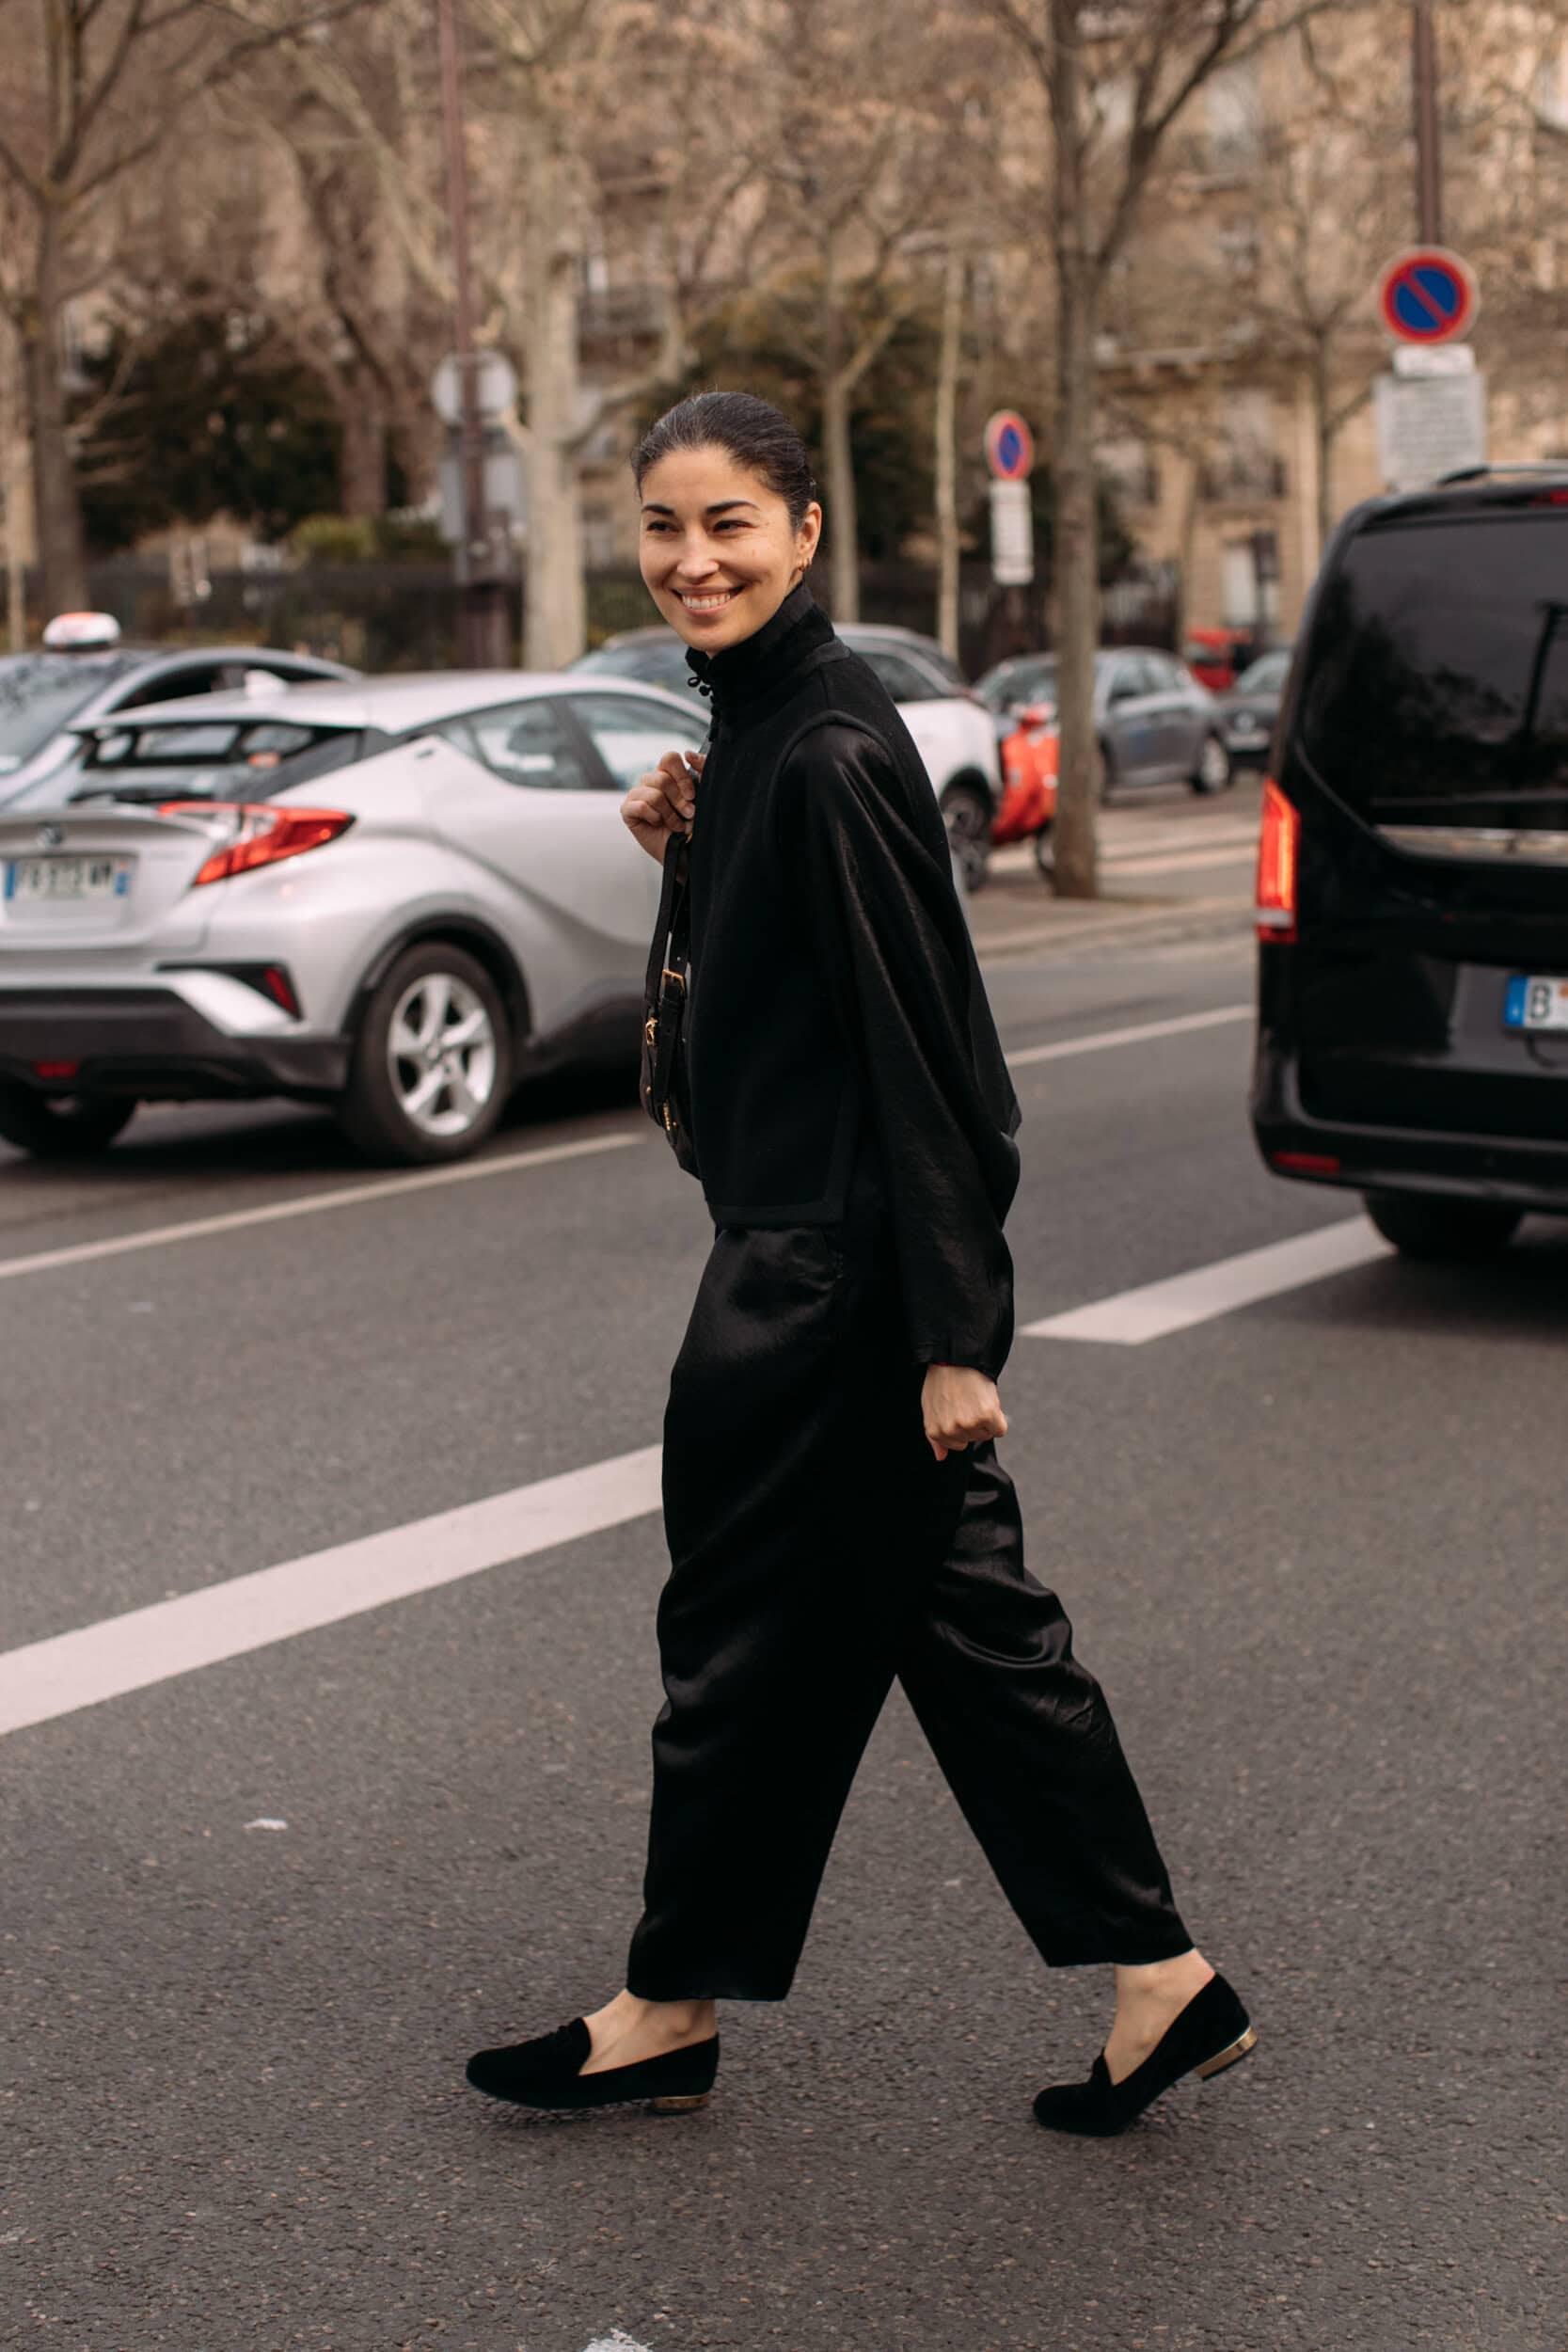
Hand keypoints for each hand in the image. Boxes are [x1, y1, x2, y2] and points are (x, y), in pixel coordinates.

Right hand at [622, 749, 701, 863]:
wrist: (685, 851)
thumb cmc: (693, 824)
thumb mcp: (704, 795)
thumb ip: (702, 770)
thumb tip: (689, 754)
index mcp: (667, 773)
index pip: (670, 758)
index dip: (682, 776)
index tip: (692, 795)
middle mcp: (650, 781)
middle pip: (662, 778)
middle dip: (679, 801)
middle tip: (688, 815)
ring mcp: (637, 794)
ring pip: (654, 794)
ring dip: (669, 814)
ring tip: (676, 825)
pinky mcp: (627, 809)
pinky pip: (642, 806)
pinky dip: (655, 818)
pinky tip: (658, 824)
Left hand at [921, 1364, 1006, 1461]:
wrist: (955, 1358)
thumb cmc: (943, 1381)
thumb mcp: (930, 1408)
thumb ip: (935, 1436)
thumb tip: (940, 1457)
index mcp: (935, 1431)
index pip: (957, 1445)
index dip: (962, 1427)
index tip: (959, 1410)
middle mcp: (950, 1431)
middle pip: (973, 1439)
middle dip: (973, 1423)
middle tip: (966, 1401)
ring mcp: (968, 1425)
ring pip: (986, 1434)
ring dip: (985, 1419)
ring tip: (974, 1398)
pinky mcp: (986, 1417)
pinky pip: (1000, 1429)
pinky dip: (998, 1418)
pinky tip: (987, 1402)